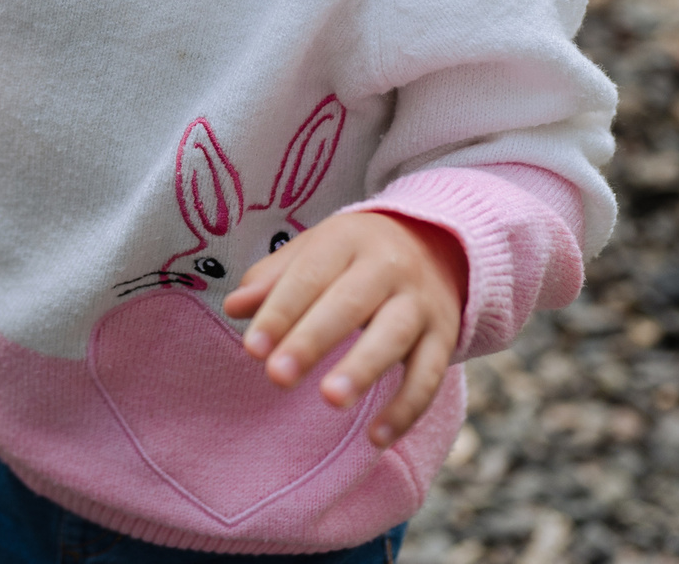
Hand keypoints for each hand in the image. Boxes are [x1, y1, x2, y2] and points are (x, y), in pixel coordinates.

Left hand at [221, 212, 468, 449]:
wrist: (436, 245)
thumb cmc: (352, 257)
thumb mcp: (313, 252)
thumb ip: (271, 279)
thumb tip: (234, 308)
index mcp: (347, 240)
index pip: (309, 276)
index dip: (279, 312)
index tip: (252, 349)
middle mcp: (388, 268)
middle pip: (349, 303)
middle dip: (312, 340)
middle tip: (278, 376)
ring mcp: (420, 303)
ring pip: (394, 335)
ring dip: (363, 369)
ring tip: (330, 399)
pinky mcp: (444, 337)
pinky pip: (429, 375)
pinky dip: (406, 409)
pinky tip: (377, 438)